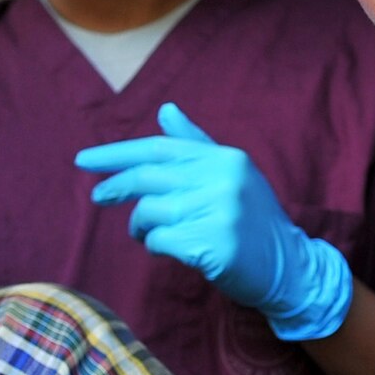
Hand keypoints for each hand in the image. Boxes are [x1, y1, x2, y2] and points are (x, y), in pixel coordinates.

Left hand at [75, 102, 353, 338]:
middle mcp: (223, 178)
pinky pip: (160, 240)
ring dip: (142, 226)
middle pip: (148, 177)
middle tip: (98, 198)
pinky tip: (172, 249)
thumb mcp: (230, 175)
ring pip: (150, 211)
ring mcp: (220, 211)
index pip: (160, 149)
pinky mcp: (214, 243)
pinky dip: (157, 246)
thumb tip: (166, 109)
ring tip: (151, 234)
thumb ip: (197, 144)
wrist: (289, 265)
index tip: (85, 160)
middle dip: (116, 187)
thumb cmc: (253, 220)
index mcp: (225, 158)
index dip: (118, 154)